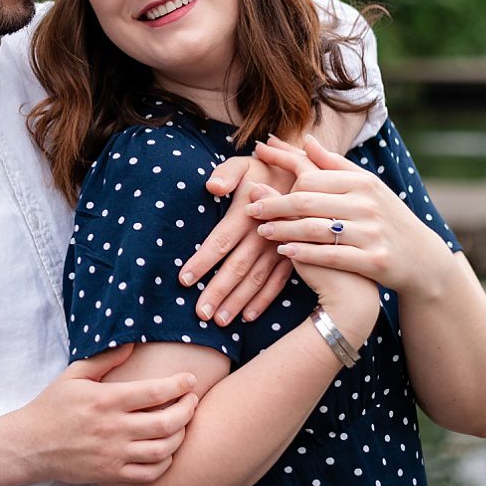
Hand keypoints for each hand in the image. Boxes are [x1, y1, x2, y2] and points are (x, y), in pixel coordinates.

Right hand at [11, 343, 199, 485]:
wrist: (30, 445)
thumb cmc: (51, 407)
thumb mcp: (72, 376)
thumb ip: (104, 360)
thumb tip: (132, 343)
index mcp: (105, 400)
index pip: (154, 391)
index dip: (179, 385)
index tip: (190, 380)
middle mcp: (113, 427)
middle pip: (167, 422)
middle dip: (188, 410)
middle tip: (193, 401)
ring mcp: (113, 453)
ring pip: (163, 449)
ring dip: (181, 436)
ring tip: (182, 425)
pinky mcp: (111, 473)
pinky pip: (149, 473)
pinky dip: (165, 463)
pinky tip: (166, 452)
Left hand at [182, 155, 292, 325]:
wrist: (302, 176)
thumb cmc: (261, 170)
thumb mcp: (243, 164)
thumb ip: (226, 174)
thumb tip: (212, 187)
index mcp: (247, 215)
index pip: (220, 242)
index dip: (202, 261)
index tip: (184, 280)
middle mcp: (263, 236)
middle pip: (236, 268)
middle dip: (218, 291)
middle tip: (200, 314)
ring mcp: (279, 248)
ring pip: (256, 280)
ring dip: (237, 301)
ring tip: (220, 321)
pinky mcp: (291, 256)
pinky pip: (277, 283)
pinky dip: (263, 300)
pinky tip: (248, 316)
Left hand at [248, 136, 459, 299]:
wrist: (422, 258)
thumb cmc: (386, 217)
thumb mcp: (366, 187)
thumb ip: (334, 165)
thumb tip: (305, 140)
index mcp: (363, 183)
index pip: (312, 174)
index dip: (281, 168)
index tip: (255, 159)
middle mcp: (368, 205)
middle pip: (307, 201)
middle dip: (274, 204)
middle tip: (250, 207)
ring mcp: (372, 233)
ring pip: (315, 229)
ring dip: (283, 230)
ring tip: (261, 230)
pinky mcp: (373, 260)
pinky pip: (330, 255)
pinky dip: (304, 253)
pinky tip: (283, 252)